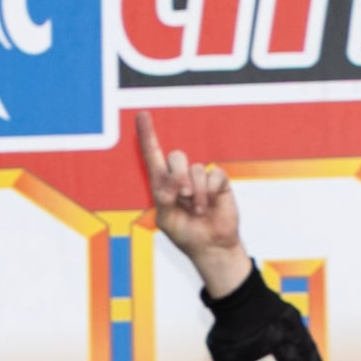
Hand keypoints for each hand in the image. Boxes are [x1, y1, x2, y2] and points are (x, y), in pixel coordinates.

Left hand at [136, 111, 252, 298]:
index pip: (152, 155)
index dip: (147, 134)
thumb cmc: (184, 233)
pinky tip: (210, 204)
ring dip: (196, 193)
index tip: (142, 114)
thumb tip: (175, 180)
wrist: (210, 245)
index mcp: (161, 184)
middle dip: (178, 177)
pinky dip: (210, 192)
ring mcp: (200, 178)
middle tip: (182, 197)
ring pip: (195, 168)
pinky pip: (214, 174)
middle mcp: (179, 176)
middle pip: (176, 156)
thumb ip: (164, 198)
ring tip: (197, 209)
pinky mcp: (218, 181)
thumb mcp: (165, 220)